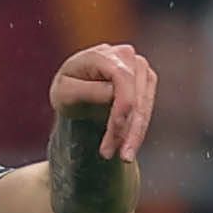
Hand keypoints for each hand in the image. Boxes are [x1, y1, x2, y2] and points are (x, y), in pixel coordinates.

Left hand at [50, 42, 157, 162]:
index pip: (121, 81)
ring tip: (125, 157)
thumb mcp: (64, 94)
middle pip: (136, 94)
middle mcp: (125, 55)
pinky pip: (148, 106)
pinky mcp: (146, 79)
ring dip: (137, 132)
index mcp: (101, 55)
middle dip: (129, 129)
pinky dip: (139, 127)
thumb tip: (113, 93)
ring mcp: (139, 66)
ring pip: (145, 103)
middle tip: (122, 157)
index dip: (121, 112)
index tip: (113, 140)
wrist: (74, 90)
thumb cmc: (66, 91)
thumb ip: (87, 91)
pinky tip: (129, 145)